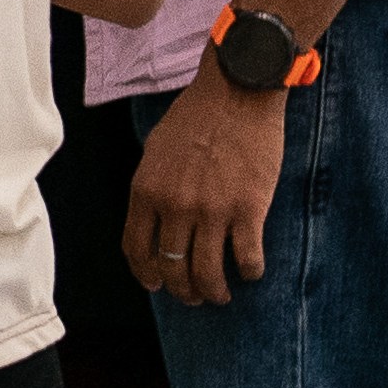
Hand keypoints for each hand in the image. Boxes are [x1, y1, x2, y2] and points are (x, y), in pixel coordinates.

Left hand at [124, 54, 283, 305]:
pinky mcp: (248, 210)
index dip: (146, 275)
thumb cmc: (196, 116)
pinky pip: (247, 260)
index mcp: (147, 189)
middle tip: (195, 296)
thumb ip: (152, 187)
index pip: (136, 249)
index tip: (156, 285)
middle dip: (183, 291)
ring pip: (208, 274)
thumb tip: (153, 223)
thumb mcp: (157, 149)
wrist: (236, 91)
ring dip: (214, 292)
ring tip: (220, 294)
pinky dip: (249, 273)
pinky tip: (250, 271)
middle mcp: (175, 205)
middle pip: (172, 269)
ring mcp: (212, 210)